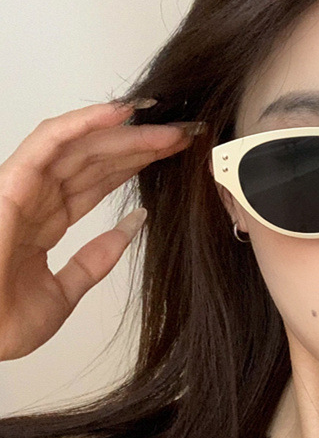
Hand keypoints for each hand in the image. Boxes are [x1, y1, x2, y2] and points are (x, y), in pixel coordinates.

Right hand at [0, 101, 193, 360]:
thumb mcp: (63, 292)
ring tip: (168, 127)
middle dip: (140, 146)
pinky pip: (50, 141)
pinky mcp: (12, 182)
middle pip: (95, 160)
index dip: (133, 165)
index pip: (96, 182)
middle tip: (182, 137)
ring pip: (81, 145)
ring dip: (125, 133)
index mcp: (44, 222)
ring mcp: (22, 187)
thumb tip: (133, 225)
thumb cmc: (2, 324)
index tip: (171, 157)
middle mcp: (34, 198)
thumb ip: (96, 259)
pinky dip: (84, 122)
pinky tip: (121, 113)